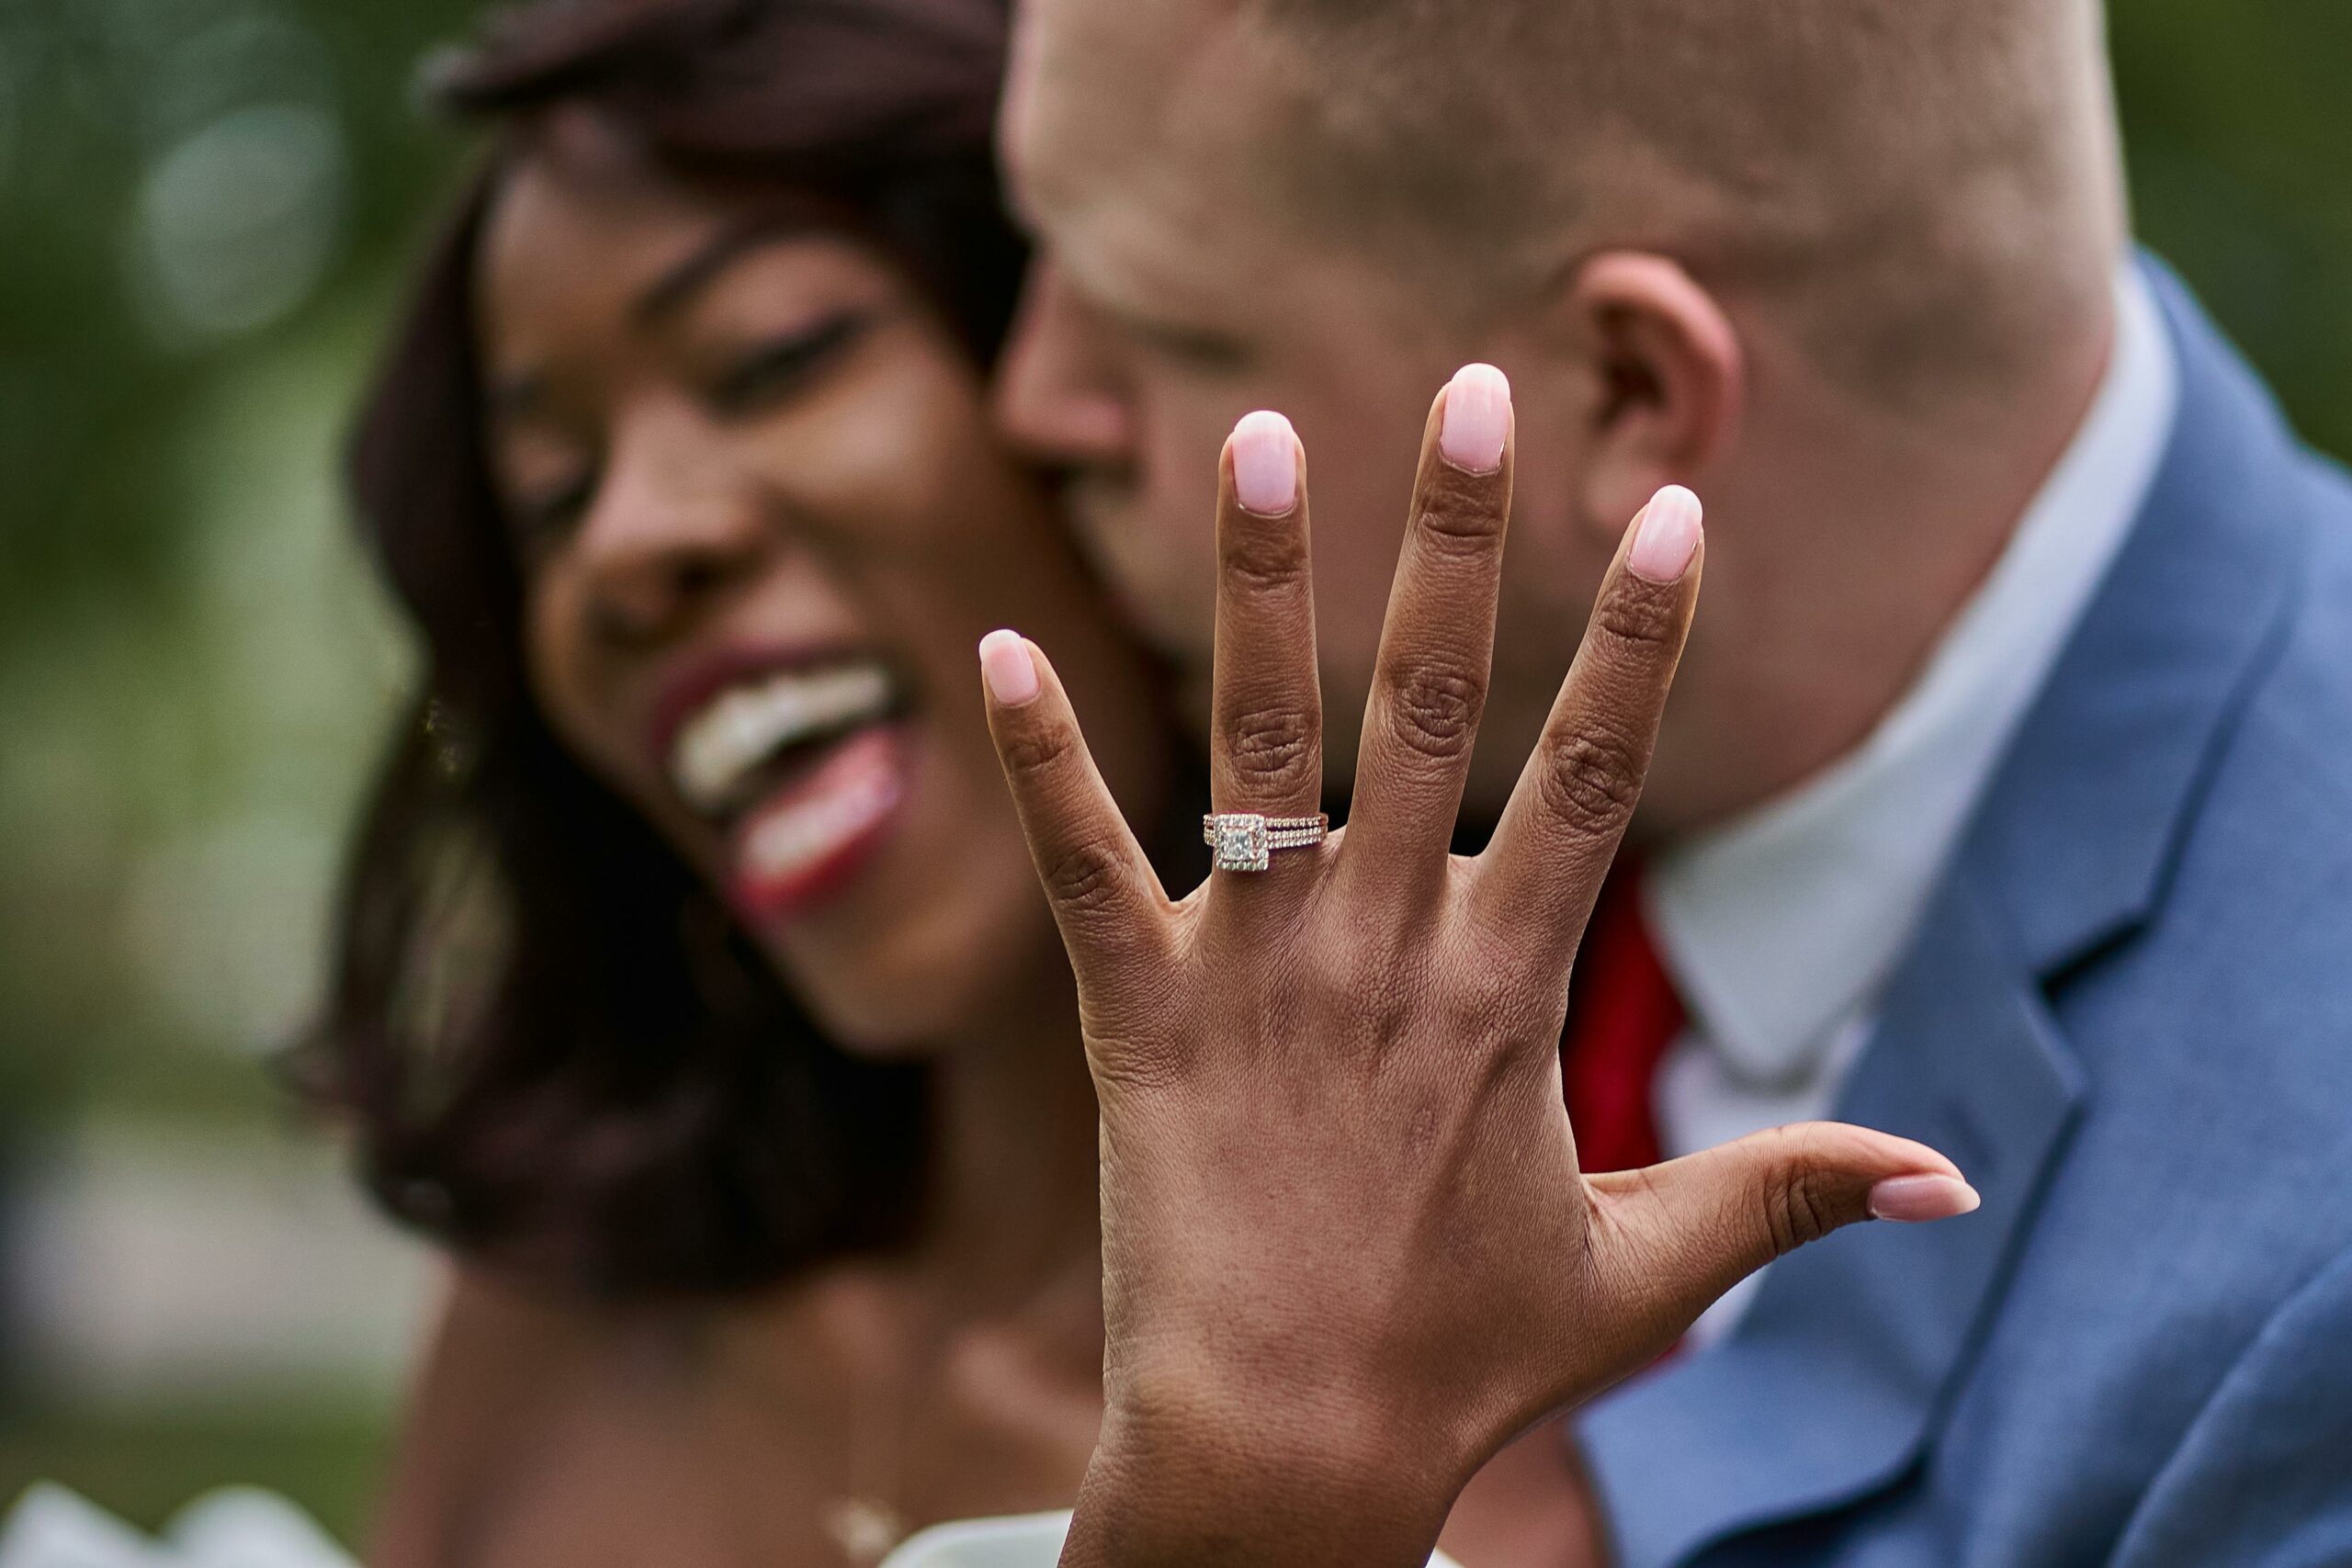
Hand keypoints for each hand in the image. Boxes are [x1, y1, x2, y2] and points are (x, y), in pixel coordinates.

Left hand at [978, 366, 1976, 1565]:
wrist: (1279, 1454)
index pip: (1599, 776)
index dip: (1640, 637)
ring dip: (1264, 584)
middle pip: (1429, 709)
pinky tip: (996, 649)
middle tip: (1472, 387)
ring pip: (1260, 746)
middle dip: (1458, 542)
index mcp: (1509, 992)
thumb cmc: (1461, 1359)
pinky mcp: (1138, 1018)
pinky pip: (1082, 868)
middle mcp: (1385, 951)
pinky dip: (1040, 763)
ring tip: (1258, 434)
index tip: (1674, 505)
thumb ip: (1786, 1191)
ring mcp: (1254, 976)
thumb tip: (1955, 1181)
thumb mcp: (1648, 1275)